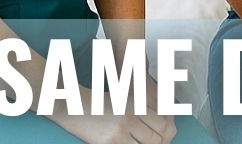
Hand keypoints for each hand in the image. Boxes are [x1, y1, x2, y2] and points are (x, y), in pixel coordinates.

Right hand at [50, 87, 176, 143]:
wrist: (75, 107)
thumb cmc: (103, 104)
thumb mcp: (127, 101)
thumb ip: (145, 112)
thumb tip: (164, 126)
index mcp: (138, 105)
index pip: (163, 124)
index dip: (165, 135)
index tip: (162, 138)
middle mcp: (131, 117)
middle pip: (155, 138)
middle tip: (152, 143)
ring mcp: (120, 131)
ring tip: (138, 142)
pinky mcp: (109, 142)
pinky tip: (127, 143)